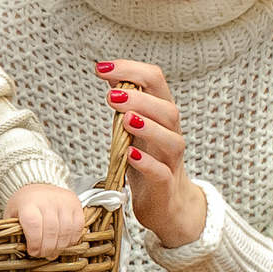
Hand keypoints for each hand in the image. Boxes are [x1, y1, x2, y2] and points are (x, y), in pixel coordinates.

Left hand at [7, 181, 86, 257]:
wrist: (40, 186)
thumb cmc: (25, 204)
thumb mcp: (12, 213)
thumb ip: (14, 229)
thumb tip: (20, 250)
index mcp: (29, 202)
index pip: (33, 223)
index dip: (34, 242)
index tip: (33, 252)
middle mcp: (48, 200)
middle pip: (51, 230)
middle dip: (47, 248)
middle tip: (42, 255)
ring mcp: (64, 202)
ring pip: (66, 231)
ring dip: (59, 247)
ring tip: (52, 253)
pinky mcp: (76, 205)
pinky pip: (78, 227)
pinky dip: (71, 240)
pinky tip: (63, 244)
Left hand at [97, 59, 208, 247]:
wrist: (167, 203)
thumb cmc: (148, 160)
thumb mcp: (134, 128)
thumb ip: (126, 103)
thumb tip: (109, 73)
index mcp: (161, 115)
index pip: (155, 81)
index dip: (131, 70)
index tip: (101, 68)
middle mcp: (171, 134)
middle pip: (168, 109)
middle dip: (139, 99)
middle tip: (111, 96)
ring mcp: (171, 160)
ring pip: (171, 140)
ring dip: (148, 127)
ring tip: (125, 120)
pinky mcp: (165, 185)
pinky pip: (162, 172)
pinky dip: (147, 163)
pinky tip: (130, 155)